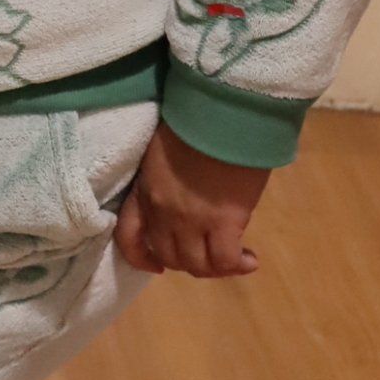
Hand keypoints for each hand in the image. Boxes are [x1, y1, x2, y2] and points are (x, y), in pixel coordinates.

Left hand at [114, 123, 267, 279]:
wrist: (221, 110)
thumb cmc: (195, 120)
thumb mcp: (164, 152)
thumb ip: (167, 181)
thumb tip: (186, 194)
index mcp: (144, 191)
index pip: (129, 236)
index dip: (141, 258)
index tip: (157, 266)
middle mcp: (162, 212)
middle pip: (168, 256)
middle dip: (187, 262)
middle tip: (209, 255)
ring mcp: (191, 220)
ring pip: (196, 265)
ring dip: (214, 268)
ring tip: (234, 260)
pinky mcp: (224, 222)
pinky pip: (225, 260)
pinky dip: (237, 265)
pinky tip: (250, 260)